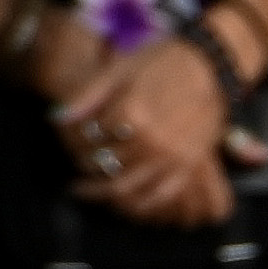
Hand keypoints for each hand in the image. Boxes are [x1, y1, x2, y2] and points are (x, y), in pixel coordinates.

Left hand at [53, 33, 241, 226]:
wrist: (210, 67)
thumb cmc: (162, 62)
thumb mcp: (119, 69)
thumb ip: (87, 95)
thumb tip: (57, 119)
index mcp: (130, 113)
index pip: (88, 139)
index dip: (72, 142)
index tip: (68, 141)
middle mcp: (151, 141)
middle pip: (104, 165)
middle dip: (84, 167)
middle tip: (75, 167)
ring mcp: (171, 157)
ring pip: (127, 189)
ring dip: (102, 193)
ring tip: (89, 191)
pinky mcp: (188, 167)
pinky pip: (159, 197)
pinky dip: (137, 206)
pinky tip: (123, 205)